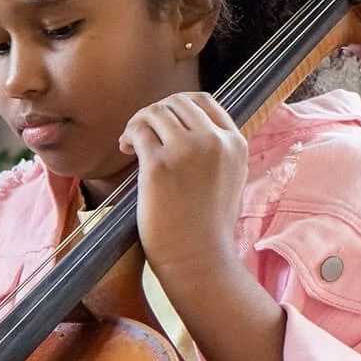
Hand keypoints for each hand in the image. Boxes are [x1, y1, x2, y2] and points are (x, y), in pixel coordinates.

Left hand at [120, 90, 249, 283]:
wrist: (199, 259)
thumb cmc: (208, 228)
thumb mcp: (228, 180)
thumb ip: (216, 152)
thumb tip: (187, 130)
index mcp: (234, 143)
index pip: (203, 101)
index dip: (176, 107)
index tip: (163, 124)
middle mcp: (214, 141)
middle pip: (176, 102)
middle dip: (155, 112)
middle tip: (141, 132)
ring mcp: (187, 150)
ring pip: (155, 112)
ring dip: (138, 122)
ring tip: (130, 142)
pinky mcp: (159, 165)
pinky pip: (138, 131)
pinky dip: (128, 135)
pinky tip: (125, 149)